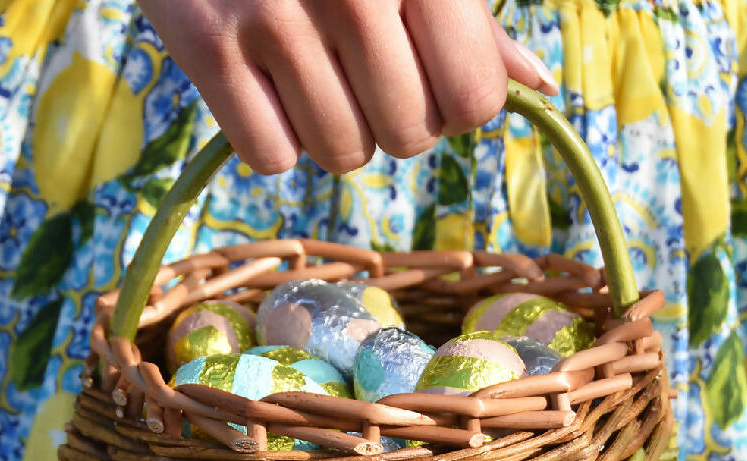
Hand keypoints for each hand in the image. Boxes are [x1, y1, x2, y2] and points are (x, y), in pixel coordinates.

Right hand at [139, 0, 557, 173]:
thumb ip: (473, 18)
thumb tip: (538, 84)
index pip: (475, 100)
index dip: (456, 101)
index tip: (428, 69)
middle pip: (408, 137)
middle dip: (394, 117)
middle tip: (361, 64)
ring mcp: (274, 17)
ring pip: (342, 154)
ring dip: (334, 128)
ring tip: (312, 66)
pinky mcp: (209, 47)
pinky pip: (271, 157)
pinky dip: (273, 135)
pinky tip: (267, 81)